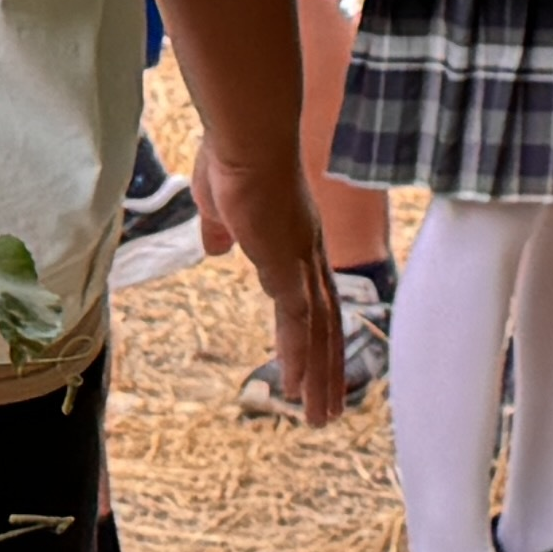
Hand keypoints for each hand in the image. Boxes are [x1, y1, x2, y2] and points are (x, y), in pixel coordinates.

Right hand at [214, 135, 344, 424]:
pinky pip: (298, 321)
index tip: (318, 362)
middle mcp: (308, 253)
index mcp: (295, 238)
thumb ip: (223, 228)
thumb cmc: (233, 155)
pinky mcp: (285, 264)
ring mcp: (300, 260)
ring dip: (320, 377)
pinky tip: (296, 386)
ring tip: (322, 417)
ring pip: (319, 331)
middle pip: (327, 322)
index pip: (315, 295)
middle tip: (332, 408)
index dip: (318, 332)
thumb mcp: (221, 201)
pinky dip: (300, 356)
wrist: (247, 134)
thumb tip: (220, 249)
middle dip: (330, 368)